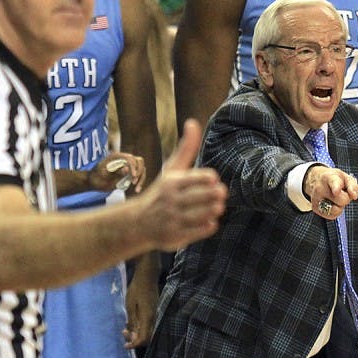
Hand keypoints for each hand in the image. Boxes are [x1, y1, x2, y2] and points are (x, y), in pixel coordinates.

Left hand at [89, 152, 145, 192]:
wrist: (93, 182)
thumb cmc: (96, 178)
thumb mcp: (104, 175)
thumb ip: (115, 172)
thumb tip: (126, 169)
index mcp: (116, 156)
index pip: (130, 159)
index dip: (133, 167)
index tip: (133, 177)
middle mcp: (124, 159)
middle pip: (139, 162)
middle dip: (139, 172)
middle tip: (134, 182)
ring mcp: (128, 165)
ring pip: (142, 168)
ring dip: (141, 178)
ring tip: (137, 189)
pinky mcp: (130, 172)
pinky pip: (139, 175)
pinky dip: (140, 181)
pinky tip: (137, 190)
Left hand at [123, 268, 157, 348]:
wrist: (147, 276)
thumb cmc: (137, 289)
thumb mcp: (130, 305)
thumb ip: (132, 320)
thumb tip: (131, 333)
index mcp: (147, 317)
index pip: (143, 338)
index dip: (135, 345)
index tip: (125, 346)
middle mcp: (153, 318)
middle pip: (147, 337)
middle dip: (135, 340)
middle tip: (123, 333)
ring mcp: (154, 314)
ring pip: (147, 331)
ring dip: (137, 333)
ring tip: (125, 329)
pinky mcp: (153, 311)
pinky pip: (147, 324)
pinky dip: (139, 327)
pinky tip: (131, 322)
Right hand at [137, 119, 226, 250]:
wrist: (138, 223)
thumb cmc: (162, 191)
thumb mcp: (171, 169)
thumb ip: (186, 148)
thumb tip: (193, 122)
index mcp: (173, 182)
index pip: (202, 178)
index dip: (211, 179)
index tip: (212, 181)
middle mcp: (172, 201)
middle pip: (205, 196)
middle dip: (216, 195)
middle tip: (220, 194)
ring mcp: (174, 219)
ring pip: (204, 214)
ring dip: (214, 210)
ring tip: (217, 206)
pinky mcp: (176, 236)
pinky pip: (200, 230)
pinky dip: (209, 226)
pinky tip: (210, 221)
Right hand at [304, 165, 357, 218]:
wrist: (316, 179)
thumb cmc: (334, 179)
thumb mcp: (346, 177)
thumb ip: (353, 186)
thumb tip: (354, 196)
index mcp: (329, 177)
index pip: (334, 183)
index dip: (336, 188)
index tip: (336, 191)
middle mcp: (320, 188)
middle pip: (342, 201)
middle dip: (345, 198)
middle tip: (341, 193)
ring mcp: (316, 199)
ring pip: (336, 210)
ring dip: (339, 206)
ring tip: (335, 198)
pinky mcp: (315, 208)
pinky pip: (332, 216)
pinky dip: (335, 212)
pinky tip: (331, 203)